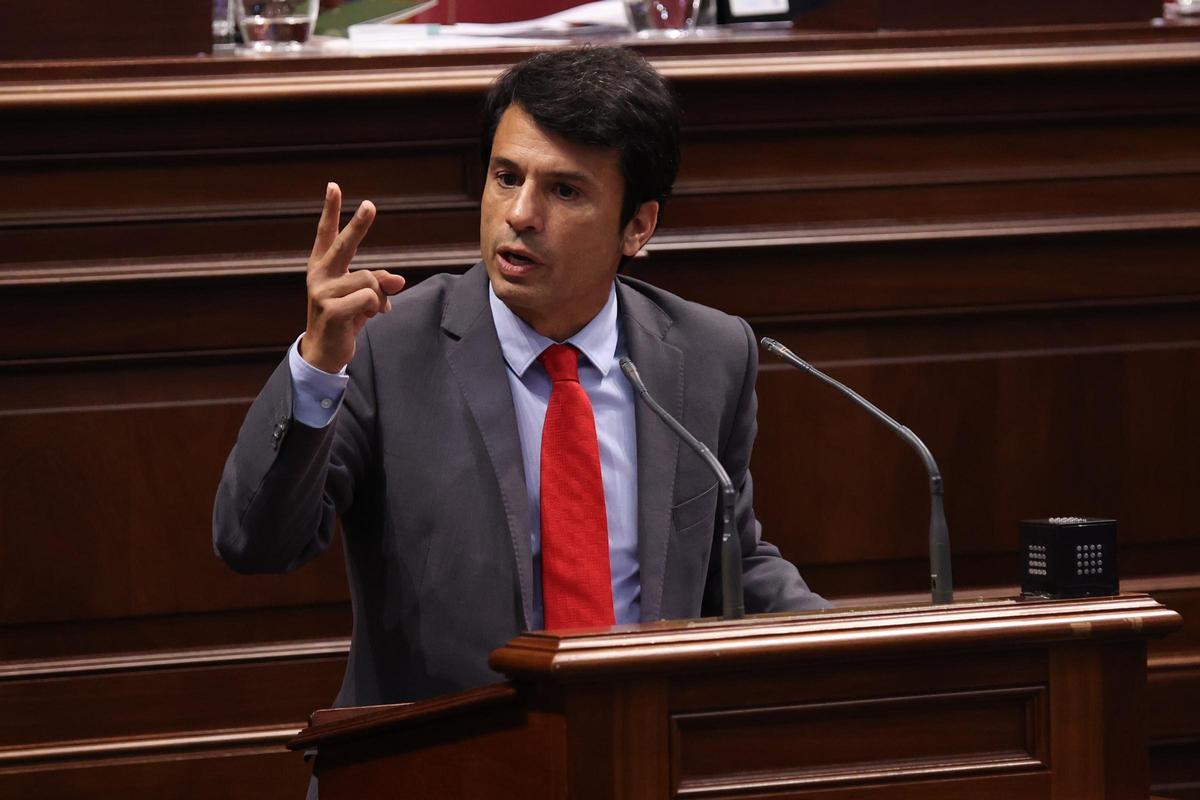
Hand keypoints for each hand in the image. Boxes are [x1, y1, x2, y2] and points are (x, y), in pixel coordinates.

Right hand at [301, 183, 405, 372]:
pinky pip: (368, 298)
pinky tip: (367, 317)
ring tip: (372, 310)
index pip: (326, 233)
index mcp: (323, 266)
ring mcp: (322, 292)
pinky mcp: (330, 310)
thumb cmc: (345, 317)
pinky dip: (376, 307)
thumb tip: (398, 279)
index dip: (330, 210)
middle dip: (359, 225)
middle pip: (344, 245)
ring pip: (369, 280)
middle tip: (370, 205)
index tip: (333, 186)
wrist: (326, 351)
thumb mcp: (363, 296)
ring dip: (379, 296)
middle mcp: (319, 274)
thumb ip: (379, 282)